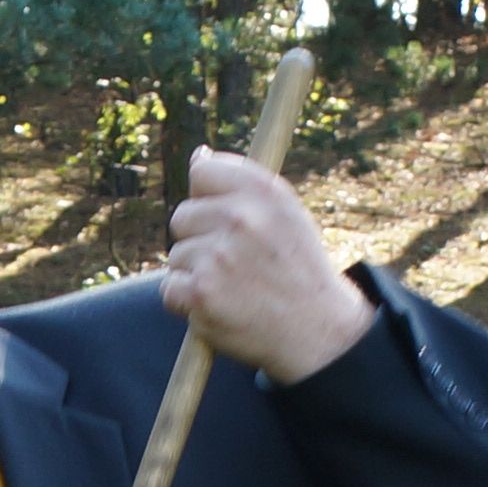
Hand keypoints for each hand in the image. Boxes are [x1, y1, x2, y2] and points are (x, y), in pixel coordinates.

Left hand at [159, 152, 376, 384]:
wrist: (317, 330)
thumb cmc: (297, 269)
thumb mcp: (285, 214)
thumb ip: (241, 185)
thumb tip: (198, 156)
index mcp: (263, 192)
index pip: (203, 172)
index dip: (205, 196)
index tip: (218, 216)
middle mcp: (241, 218)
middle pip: (182, 216)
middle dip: (198, 239)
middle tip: (232, 262)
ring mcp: (218, 256)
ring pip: (177, 256)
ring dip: (195, 274)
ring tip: (232, 288)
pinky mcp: (201, 293)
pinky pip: (170, 290)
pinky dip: (187, 303)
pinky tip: (218, 306)